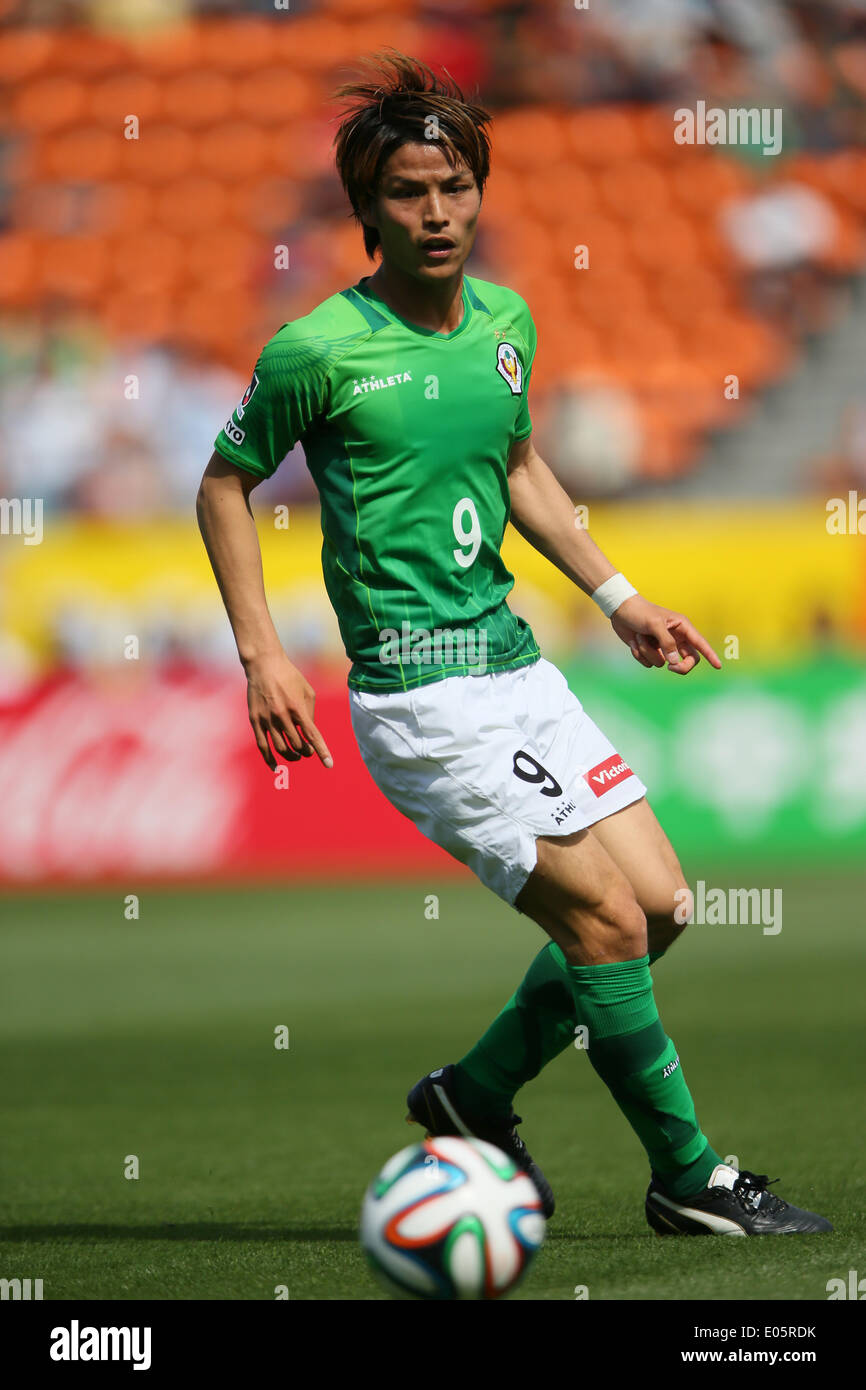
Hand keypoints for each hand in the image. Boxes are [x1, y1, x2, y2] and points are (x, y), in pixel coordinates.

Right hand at [244, 650, 332, 769]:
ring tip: (296, 756)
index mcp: (297, 708)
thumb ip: (310, 714)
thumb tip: (309, 734)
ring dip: (291, 756)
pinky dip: (269, 759)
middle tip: (307, 751)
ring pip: (281, 748)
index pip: (312, 735)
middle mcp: (282, 716)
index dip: (321, 751)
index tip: (329, 764)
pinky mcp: (255, 721)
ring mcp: (267, 719)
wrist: (264, 665)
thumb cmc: (290, 677)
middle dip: (306, 751)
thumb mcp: (307, 691)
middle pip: (297, 744)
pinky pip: (263, 746)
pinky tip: (275, 767)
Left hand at [610, 595, 720, 674]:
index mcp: (682, 627)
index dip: (711, 655)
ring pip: (663, 662)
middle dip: (679, 666)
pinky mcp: (650, 651)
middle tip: (671, 667)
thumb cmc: (639, 613)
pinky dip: (640, 655)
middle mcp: (675, 638)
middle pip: (687, 660)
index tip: (718, 666)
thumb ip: (667, 643)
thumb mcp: (654, 625)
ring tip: (640, 637)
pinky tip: (634, 642)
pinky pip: (648, 663)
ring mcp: (662, 646)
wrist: (619, 610)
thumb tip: (675, 662)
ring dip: (648, 652)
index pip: (700, 644)